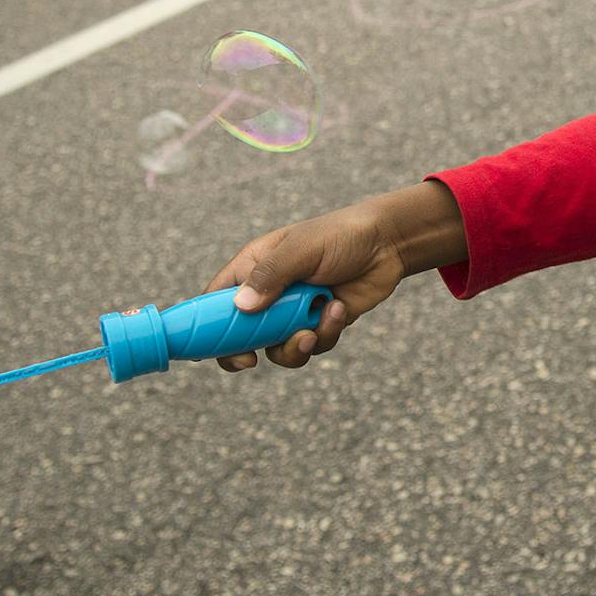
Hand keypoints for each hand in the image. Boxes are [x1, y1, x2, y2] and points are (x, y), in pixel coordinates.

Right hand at [199, 188, 435, 370]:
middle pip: (242, 334)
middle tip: (253, 360)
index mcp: (254, 267)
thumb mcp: (302, 249)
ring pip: (277, 348)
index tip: (210, 349)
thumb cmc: (340, 235)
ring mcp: (294, 311)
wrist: (387, 243)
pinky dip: (324, 334)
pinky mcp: (319, 324)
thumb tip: (242, 306)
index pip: (216, 299)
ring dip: (294, 346)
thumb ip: (271, 276)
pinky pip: (311, 346)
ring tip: (312, 329)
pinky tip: (337, 309)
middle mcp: (270, 293)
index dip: (207, 326)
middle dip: (250, 349)